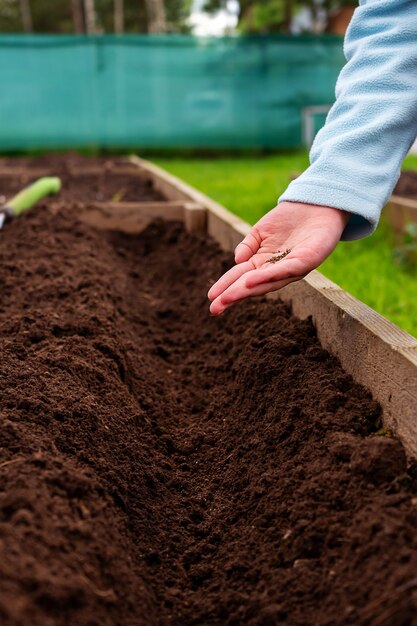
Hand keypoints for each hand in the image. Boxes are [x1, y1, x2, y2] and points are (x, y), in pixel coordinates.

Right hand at [208, 201, 348, 315]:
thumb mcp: (261, 231)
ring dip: (247, 290)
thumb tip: (237, 261)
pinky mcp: (307, 260)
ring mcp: (292, 267)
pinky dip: (269, 275)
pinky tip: (252, 279)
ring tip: (229, 297)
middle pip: (251, 285)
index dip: (225, 287)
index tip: (210, 298)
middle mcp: (276, 270)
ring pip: (267, 282)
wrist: (317, 204)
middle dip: (233, 296)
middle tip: (215, 309)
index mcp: (263, 264)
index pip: (241, 277)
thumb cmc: (289, 220)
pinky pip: (286, 269)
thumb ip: (247, 246)